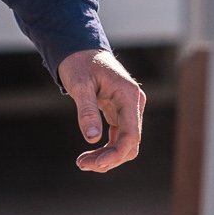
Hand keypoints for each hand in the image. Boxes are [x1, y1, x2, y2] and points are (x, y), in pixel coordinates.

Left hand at [57, 48, 144, 171]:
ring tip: (83, 162)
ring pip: (125, 143)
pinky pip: (119, 137)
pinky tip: (90, 155)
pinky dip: (106, 149)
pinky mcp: (120, 113)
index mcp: (128, 95)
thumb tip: (92, 139)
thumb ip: (87, 110)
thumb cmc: (80, 64)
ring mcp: (129, 109)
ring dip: (107, 157)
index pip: (131, 134)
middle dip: (109, 158)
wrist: (80, 50)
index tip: (96, 164)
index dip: (116, 154)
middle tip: (82, 164)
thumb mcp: (79, 84)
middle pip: (130, 143)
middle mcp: (134, 103)